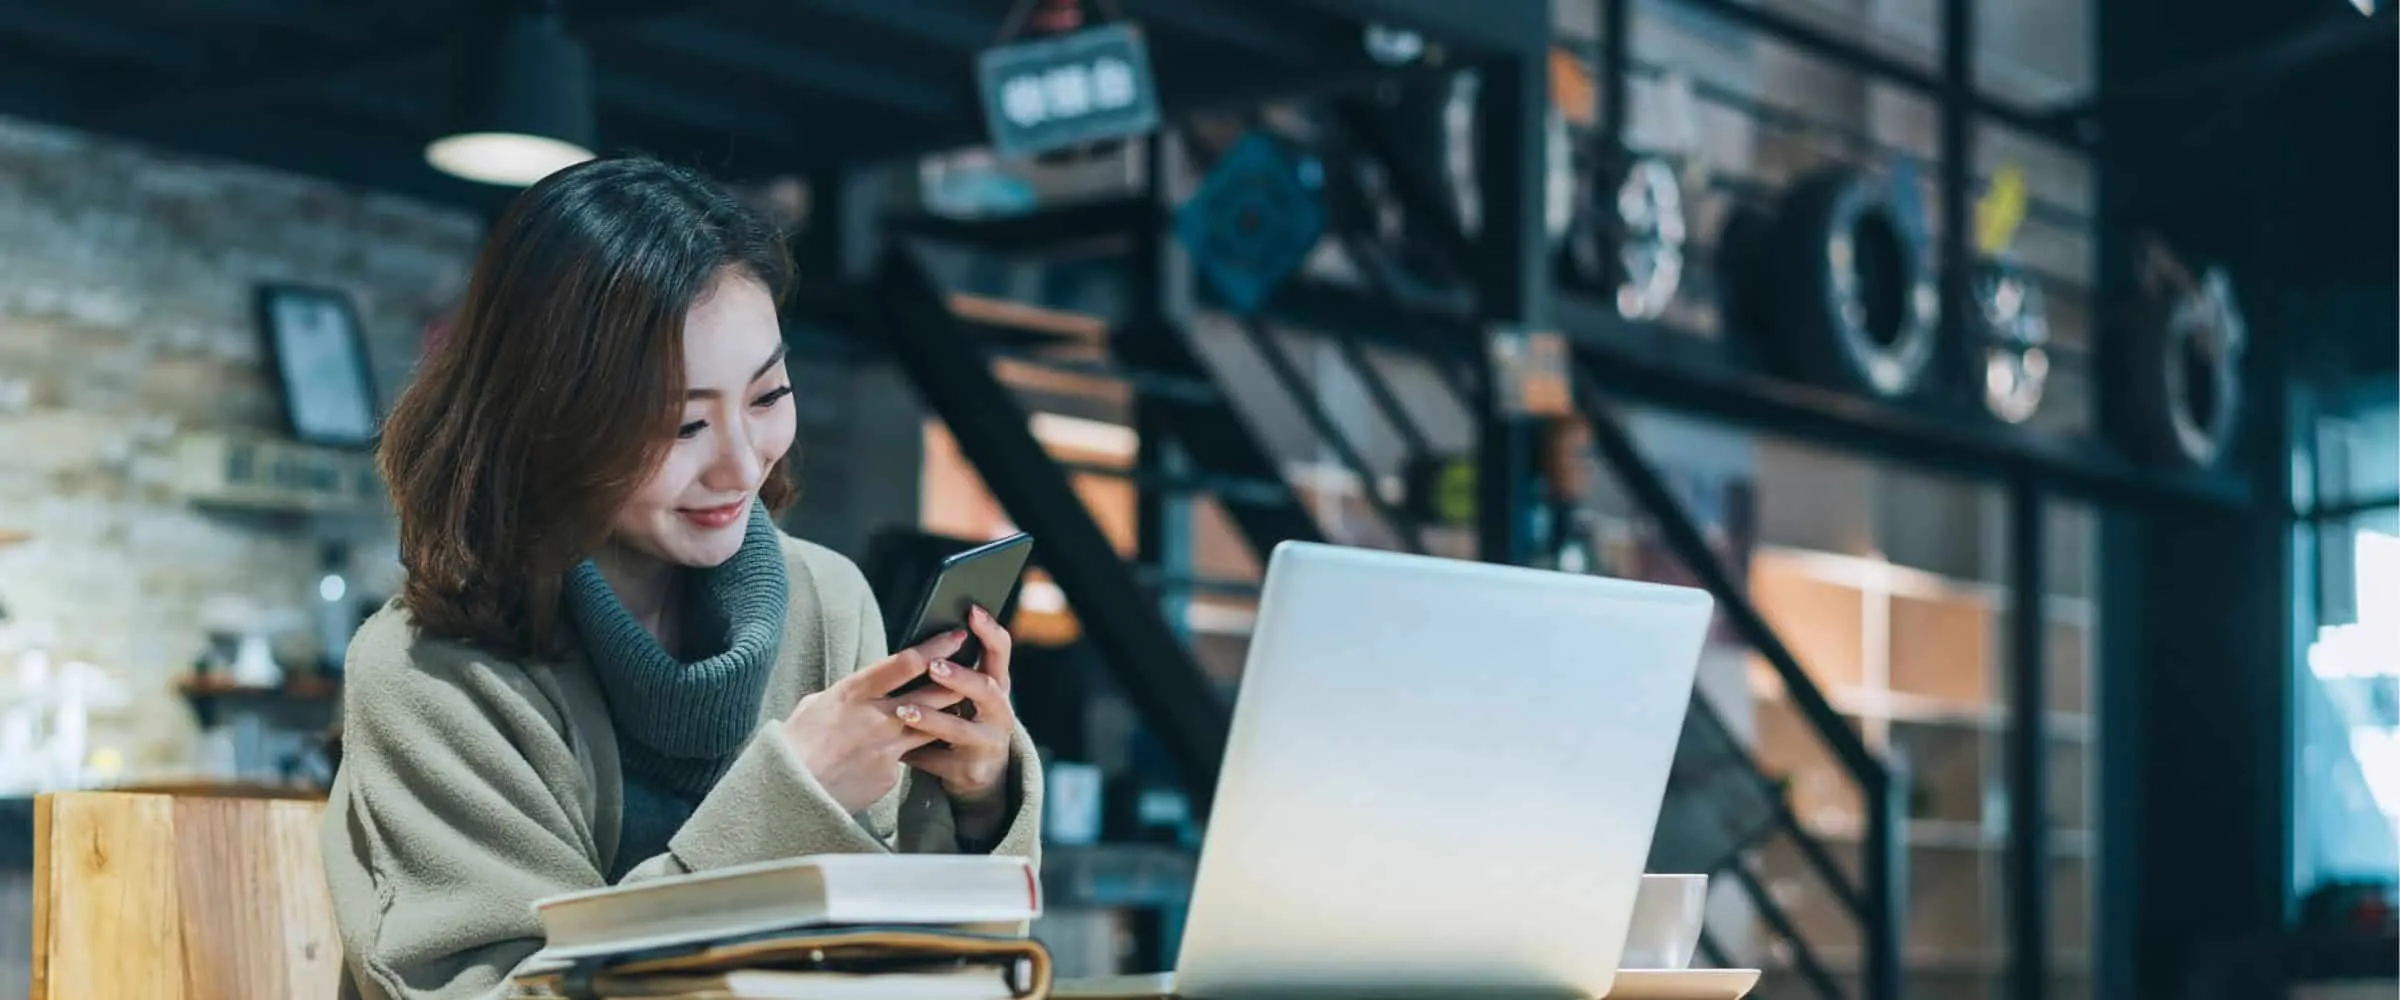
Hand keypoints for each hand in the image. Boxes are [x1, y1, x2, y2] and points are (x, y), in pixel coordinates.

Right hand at [783, 629, 971, 813]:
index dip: (936, 648)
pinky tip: (900, 752)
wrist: (790, 790)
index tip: (956, 637)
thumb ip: (846, 694)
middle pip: (932, 694)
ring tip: (959, 707)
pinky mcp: (889, 774)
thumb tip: (858, 687)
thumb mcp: (816, 704)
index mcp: (854, 692)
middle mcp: (877, 717)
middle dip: (957, 680)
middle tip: (974, 668)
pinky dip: (905, 753)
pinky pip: (906, 758)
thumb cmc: (796, 743)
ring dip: (945, 717)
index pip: (905, 663)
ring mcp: (887, 747)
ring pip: (930, 727)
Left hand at [897, 605, 1018, 832]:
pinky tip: (897, 750)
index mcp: (997, 685)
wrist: (980, 773)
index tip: (972, 611)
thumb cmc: (964, 718)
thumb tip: (923, 635)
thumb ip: (954, 670)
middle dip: (961, 677)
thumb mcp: (967, 694)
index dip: (989, 630)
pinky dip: (918, 755)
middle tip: (934, 666)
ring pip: (961, 730)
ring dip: (932, 719)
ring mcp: (988, 742)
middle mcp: (999, 712)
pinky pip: (941, 760)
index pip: (1000, 651)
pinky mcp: (971, 769)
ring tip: (903, 710)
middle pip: (987, 689)